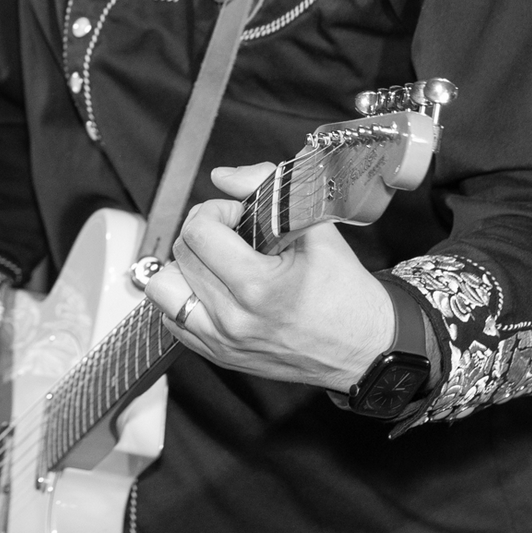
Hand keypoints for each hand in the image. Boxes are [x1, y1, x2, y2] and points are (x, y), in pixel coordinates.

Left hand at [135, 163, 396, 389]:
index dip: (217, 210)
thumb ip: (268, 190)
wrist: (366, 349)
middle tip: (235, 234)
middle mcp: (233, 320)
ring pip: (164, 288)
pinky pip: (170, 319)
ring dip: (186, 265)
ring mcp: (222, 342)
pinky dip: (185, 296)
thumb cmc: (347, 292)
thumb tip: (221, 176)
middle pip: (181, 254)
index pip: (199, 230)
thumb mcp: (317, 229)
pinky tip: (214, 287)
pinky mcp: (218, 356)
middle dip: (204, 231)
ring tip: (218, 261)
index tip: (241, 215)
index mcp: (259, 287)